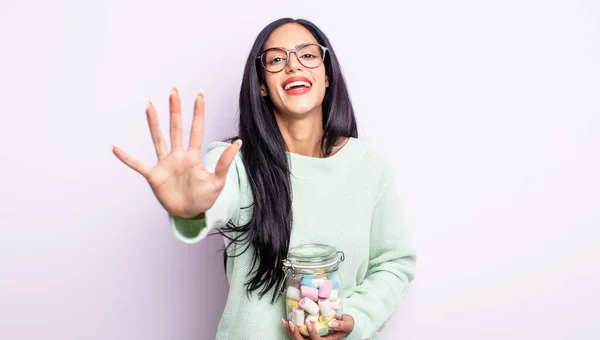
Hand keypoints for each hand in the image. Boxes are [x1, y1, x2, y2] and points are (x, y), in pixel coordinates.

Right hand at [112, 88, 241, 217]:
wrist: (189, 213)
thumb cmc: (204, 198)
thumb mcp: (218, 181)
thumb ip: (225, 162)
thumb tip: (238, 142)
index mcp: (193, 156)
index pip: (196, 130)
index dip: (198, 113)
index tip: (200, 95)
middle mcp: (178, 156)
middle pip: (176, 128)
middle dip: (175, 110)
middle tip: (173, 91)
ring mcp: (165, 164)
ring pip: (158, 139)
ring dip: (153, 123)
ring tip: (149, 106)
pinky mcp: (154, 176)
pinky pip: (138, 165)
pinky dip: (127, 158)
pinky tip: (115, 148)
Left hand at [283, 314, 354, 339]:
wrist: (341, 324)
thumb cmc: (344, 325)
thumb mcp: (348, 324)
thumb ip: (342, 325)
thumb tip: (332, 323)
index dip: (312, 333)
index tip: (309, 322)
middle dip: (296, 334)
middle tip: (292, 323)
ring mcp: (310, 339)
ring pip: (298, 339)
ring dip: (290, 331)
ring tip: (286, 322)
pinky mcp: (306, 334)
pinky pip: (296, 334)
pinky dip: (290, 329)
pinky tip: (286, 322)